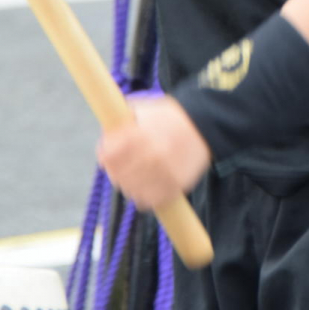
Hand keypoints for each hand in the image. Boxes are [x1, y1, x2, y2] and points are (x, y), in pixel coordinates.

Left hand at [97, 96, 211, 210]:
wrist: (205, 125)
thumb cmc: (171, 116)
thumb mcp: (145, 108)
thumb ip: (123, 120)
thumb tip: (105, 133)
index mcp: (140, 135)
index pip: (108, 155)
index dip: (104, 154)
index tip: (105, 153)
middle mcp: (150, 156)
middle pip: (117, 175)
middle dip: (114, 170)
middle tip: (119, 166)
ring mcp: (163, 174)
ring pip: (130, 190)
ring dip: (128, 184)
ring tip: (133, 175)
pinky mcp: (175, 187)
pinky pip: (149, 201)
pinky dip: (143, 196)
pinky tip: (144, 186)